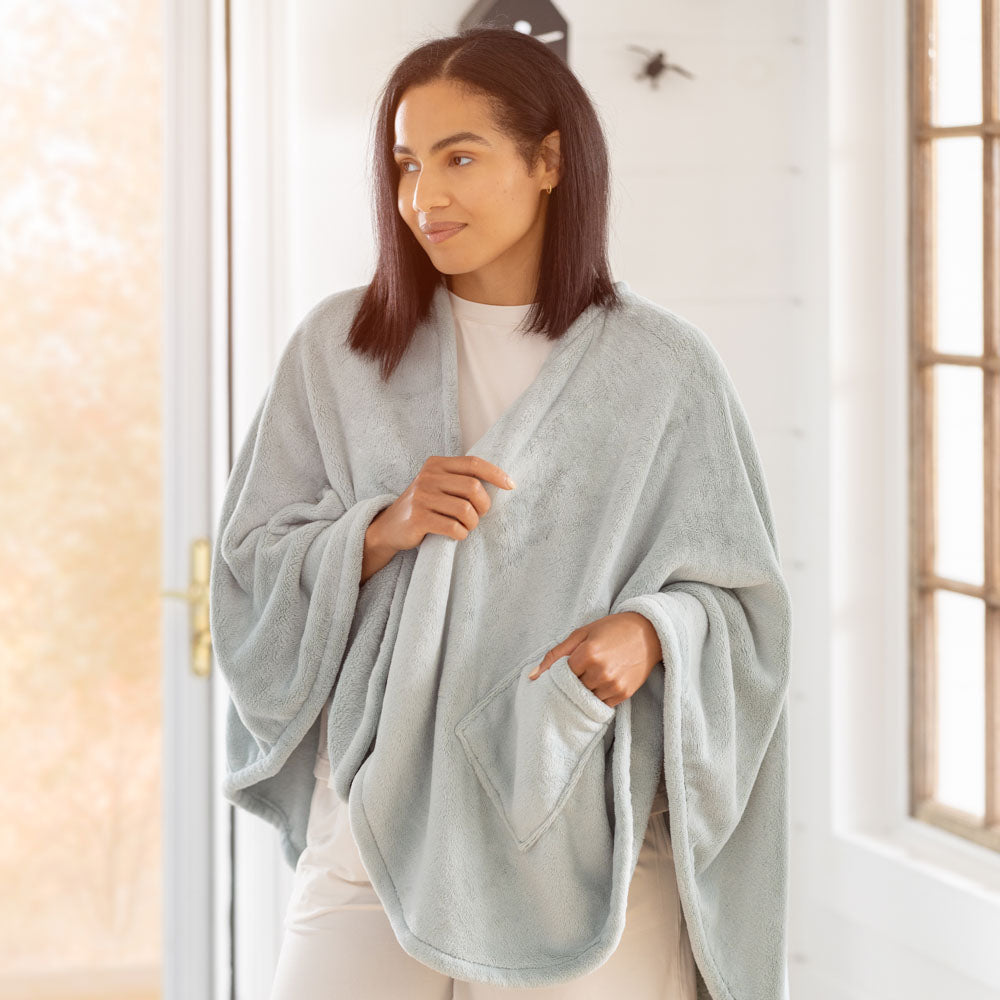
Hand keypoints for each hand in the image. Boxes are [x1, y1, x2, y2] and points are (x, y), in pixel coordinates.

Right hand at [369, 454, 514, 553]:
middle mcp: (427, 477)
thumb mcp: (438, 485)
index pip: (473, 463)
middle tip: (478, 516)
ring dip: (472, 524)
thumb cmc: (424, 506)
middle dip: (483, 506)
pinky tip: (456, 535)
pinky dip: (461, 534)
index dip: (496, 474)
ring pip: (465, 510)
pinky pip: (453, 527)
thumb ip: (460, 480)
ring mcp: (421, 497)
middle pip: (473, 487)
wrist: (389, 528)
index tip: (511, 486)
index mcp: (436, 465)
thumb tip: (502, 482)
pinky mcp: (418, 518)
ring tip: (466, 527)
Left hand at [527, 612, 661, 707]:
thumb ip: (555, 655)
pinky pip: (601, 704)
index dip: (564, 671)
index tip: (569, 666)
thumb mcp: (581, 634)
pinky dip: (598, 697)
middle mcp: (600, 672)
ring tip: (593, 675)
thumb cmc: (611, 629)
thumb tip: (532, 677)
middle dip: (574, 681)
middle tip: (582, 670)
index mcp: (587, 654)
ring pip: (586, 699)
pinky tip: (602, 682)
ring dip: (585, 690)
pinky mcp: (624, 694)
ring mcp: (613, 685)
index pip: (562, 675)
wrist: (649, 632)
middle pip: (573, 688)